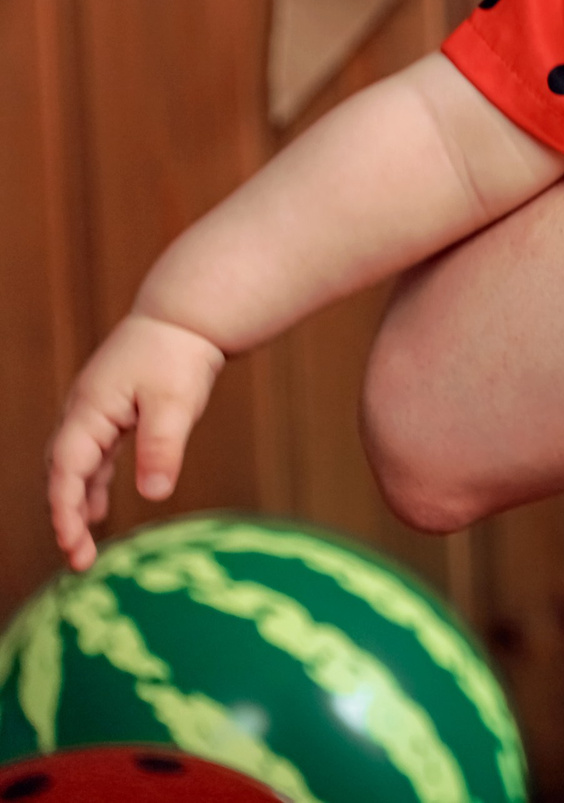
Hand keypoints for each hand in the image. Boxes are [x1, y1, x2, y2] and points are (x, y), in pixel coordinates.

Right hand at [48, 314, 226, 569]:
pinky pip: (92, 459)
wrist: (186, 317)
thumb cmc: (179, 354)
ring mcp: (94, 414)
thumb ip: (162, 447)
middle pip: (62, 475)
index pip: (66, 470)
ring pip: (75, 469)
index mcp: (89, 411)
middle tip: (79, 561)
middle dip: (65, 518)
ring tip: (83, 549)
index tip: (72, 544)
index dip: (64, 509)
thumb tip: (153, 494)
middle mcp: (82, 414)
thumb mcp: (175, 402)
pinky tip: (98, 511)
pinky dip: (92, 486)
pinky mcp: (111, 414)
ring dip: (76, 506)